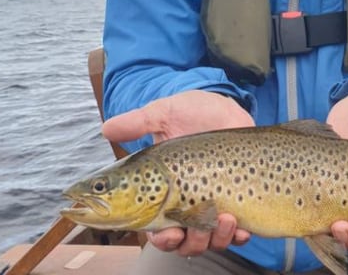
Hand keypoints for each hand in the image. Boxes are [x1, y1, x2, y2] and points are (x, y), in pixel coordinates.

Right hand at [101, 90, 254, 254]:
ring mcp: (213, 205)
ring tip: (224, 218)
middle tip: (196, 228)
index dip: (161, 238)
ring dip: (216, 238)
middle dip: (190, 242)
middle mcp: (186, 204)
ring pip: (210, 241)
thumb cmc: (194, 111)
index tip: (167, 232)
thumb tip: (106, 129)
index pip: (156, 228)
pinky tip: (241, 226)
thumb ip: (136, 123)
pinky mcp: (237, 203)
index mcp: (162, 192)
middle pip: (183, 242)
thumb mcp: (164, 113)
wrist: (229, 106)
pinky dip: (239, 236)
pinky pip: (238, 234)